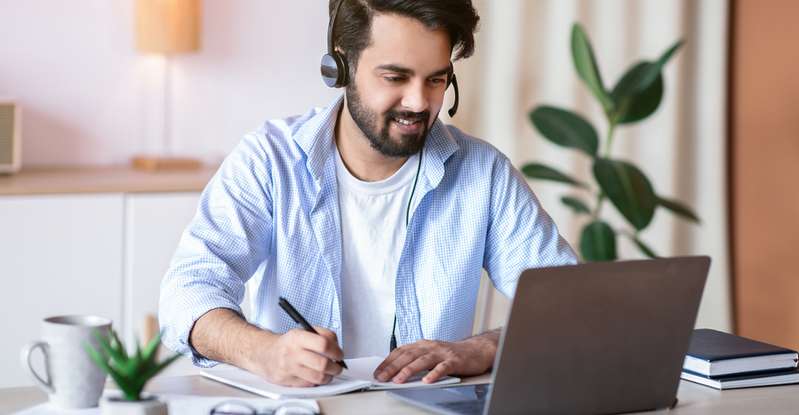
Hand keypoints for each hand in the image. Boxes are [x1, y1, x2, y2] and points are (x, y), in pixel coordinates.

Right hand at [244, 326, 343, 386]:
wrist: (265, 354)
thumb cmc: (288, 344)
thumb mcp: (304, 331)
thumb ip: (323, 335)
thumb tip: (337, 347)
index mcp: (297, 337)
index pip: (323, 344)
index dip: (336, 351)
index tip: (339, 354)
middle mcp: (292, 352)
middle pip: (322, 364)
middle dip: (336, 367)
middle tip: (338, 366)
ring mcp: (288, 368)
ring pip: (318, 377)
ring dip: (328, 377)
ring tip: (329, 372)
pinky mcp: (286, 381)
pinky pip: (309, 384)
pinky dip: (316, 381)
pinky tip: (315, 375)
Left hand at [373, 333, 497, 383]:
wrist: (477, 350)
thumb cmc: (452, 354)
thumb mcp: (431, 354)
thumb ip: (416, 360)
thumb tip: (396, 372)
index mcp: (423, 344)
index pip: (401, 351)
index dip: (388, 361)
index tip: (378, 371)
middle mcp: (431, 346)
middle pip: (408, 355)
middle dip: (393, 367)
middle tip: (382, 377)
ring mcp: (443, 353)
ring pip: (423, 360)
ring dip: (409, 370)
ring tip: (399, 380)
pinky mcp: (455, 360)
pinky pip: (443, 367)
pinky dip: (434, 374)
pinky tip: (427, 381)